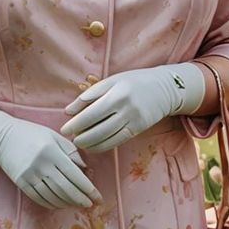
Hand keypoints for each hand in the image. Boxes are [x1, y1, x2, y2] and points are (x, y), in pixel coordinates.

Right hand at [0, 104, 100, 209]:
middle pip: (65, 188)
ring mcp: (29, 175)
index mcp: (52, 152)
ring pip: (52, 195)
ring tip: (77, 205)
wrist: (3, 138)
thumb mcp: (54, 136)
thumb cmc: (32, 134)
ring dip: (67, 203)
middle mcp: (41, 165)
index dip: (87, 188)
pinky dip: (51, 203)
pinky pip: (38, 197)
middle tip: (90, 205)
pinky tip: (60, 204)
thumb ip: (71, 151)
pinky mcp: (20, 182)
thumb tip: (86, 169)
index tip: (97, 197)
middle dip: (80, 199)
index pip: (74, 174)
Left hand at [60, 63, 205, 153]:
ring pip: (108, 137)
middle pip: (99, 128)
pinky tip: (93, 147)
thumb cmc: (133, 82)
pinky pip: (118, 141)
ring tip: (80, 143)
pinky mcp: (139, 128)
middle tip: (71, 139)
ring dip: (91, 143)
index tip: (64, 130)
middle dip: (82, 136)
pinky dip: (103, 146)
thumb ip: (88, 95)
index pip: (92, 112)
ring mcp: (134, 119)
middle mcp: (126, 107)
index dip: (76, 123)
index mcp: (117, 93)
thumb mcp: (111, 81)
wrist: (165, 87)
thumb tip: (67, 111)